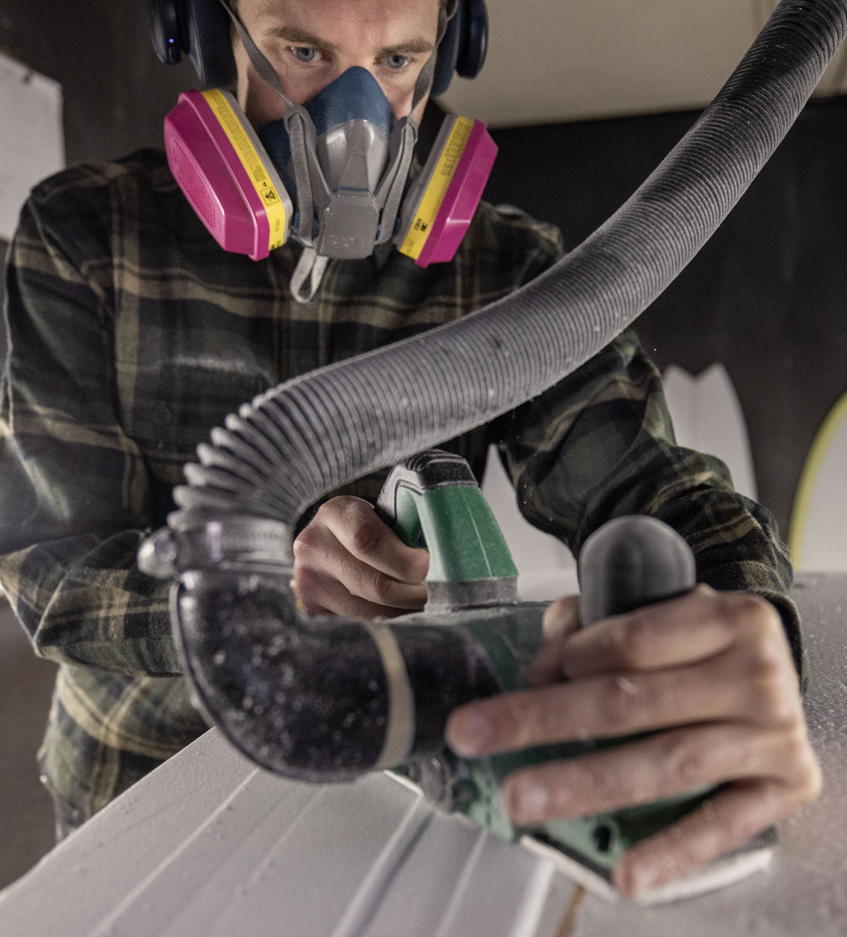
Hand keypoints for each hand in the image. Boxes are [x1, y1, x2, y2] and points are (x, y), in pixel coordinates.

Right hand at [292, 496, 428, 617]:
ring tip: (423, 601)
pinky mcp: (311, 603)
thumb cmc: (366, 525)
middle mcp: (313, 544)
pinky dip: (386, 616)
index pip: (367, 540)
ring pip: (368, 608)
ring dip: (403, 609)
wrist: (326, 540)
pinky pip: (359, 619)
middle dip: (411, 592)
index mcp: (335, 512)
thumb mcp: (379, 516)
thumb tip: (441, 559)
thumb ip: (403, 532)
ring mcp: (308, 577)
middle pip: (372, 582)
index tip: (428, 567)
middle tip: (435, 592)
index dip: (403, 559)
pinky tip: (401, 608)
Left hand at [445, 585, 820, 897]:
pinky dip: (671, 850)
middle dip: (544, 719)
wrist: (773, 671)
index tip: (530, 674)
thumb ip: (589, 628)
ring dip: (585, 783)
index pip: (635, 640)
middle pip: (632, 701)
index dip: (574, 658)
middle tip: (476, 734)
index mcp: (727, 618)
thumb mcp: (654, 612)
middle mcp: (756, 673)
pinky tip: (625, 871)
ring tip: (525, 799)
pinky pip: (723, 824)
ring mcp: (773, 732)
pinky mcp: (785, 785)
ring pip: (665, 762)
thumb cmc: (702, 643)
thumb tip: (541, 671)